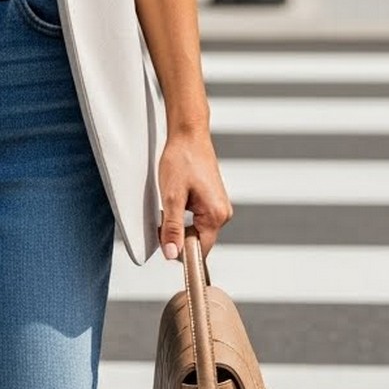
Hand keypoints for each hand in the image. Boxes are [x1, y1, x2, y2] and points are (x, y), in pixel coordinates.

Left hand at [157, 124, 232, 262]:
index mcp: (216, 215)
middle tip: (165, 215)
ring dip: (179, 224)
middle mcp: (223, 214)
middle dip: (177, 235)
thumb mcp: (171, 197)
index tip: (166, 241)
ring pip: (195, 231)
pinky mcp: (213, 202)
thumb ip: (172, 228)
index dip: (180, 251)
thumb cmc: (182, 159)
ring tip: (172, 203)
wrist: (188, 136)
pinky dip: (183, 216)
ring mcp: (219, 208)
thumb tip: (172, 253)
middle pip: (197, 242)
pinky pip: (197, 221)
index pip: (200, 251)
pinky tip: (177, 200)